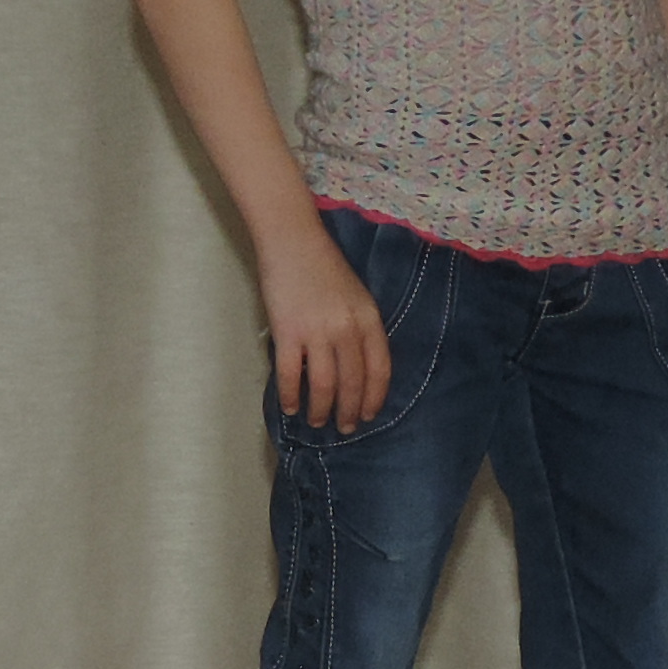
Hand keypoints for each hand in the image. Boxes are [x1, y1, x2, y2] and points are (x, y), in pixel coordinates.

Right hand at [257, 234, 391, 435]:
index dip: (374, 397)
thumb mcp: (356, 296)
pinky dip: (290, 395)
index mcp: (368, 318)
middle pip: (352, 382)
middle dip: (349, 411)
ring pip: (323, 385)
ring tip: (317, 421)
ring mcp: (317, 331)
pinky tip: (290, 406)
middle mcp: (347, 329)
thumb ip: (359, 329)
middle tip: (344, 427)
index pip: (379, 369)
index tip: (369, 414)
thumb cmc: (324, 266)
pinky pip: (291, 374)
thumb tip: (355, 368)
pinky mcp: (288, 332)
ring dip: (321, 409)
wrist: (293, 241)